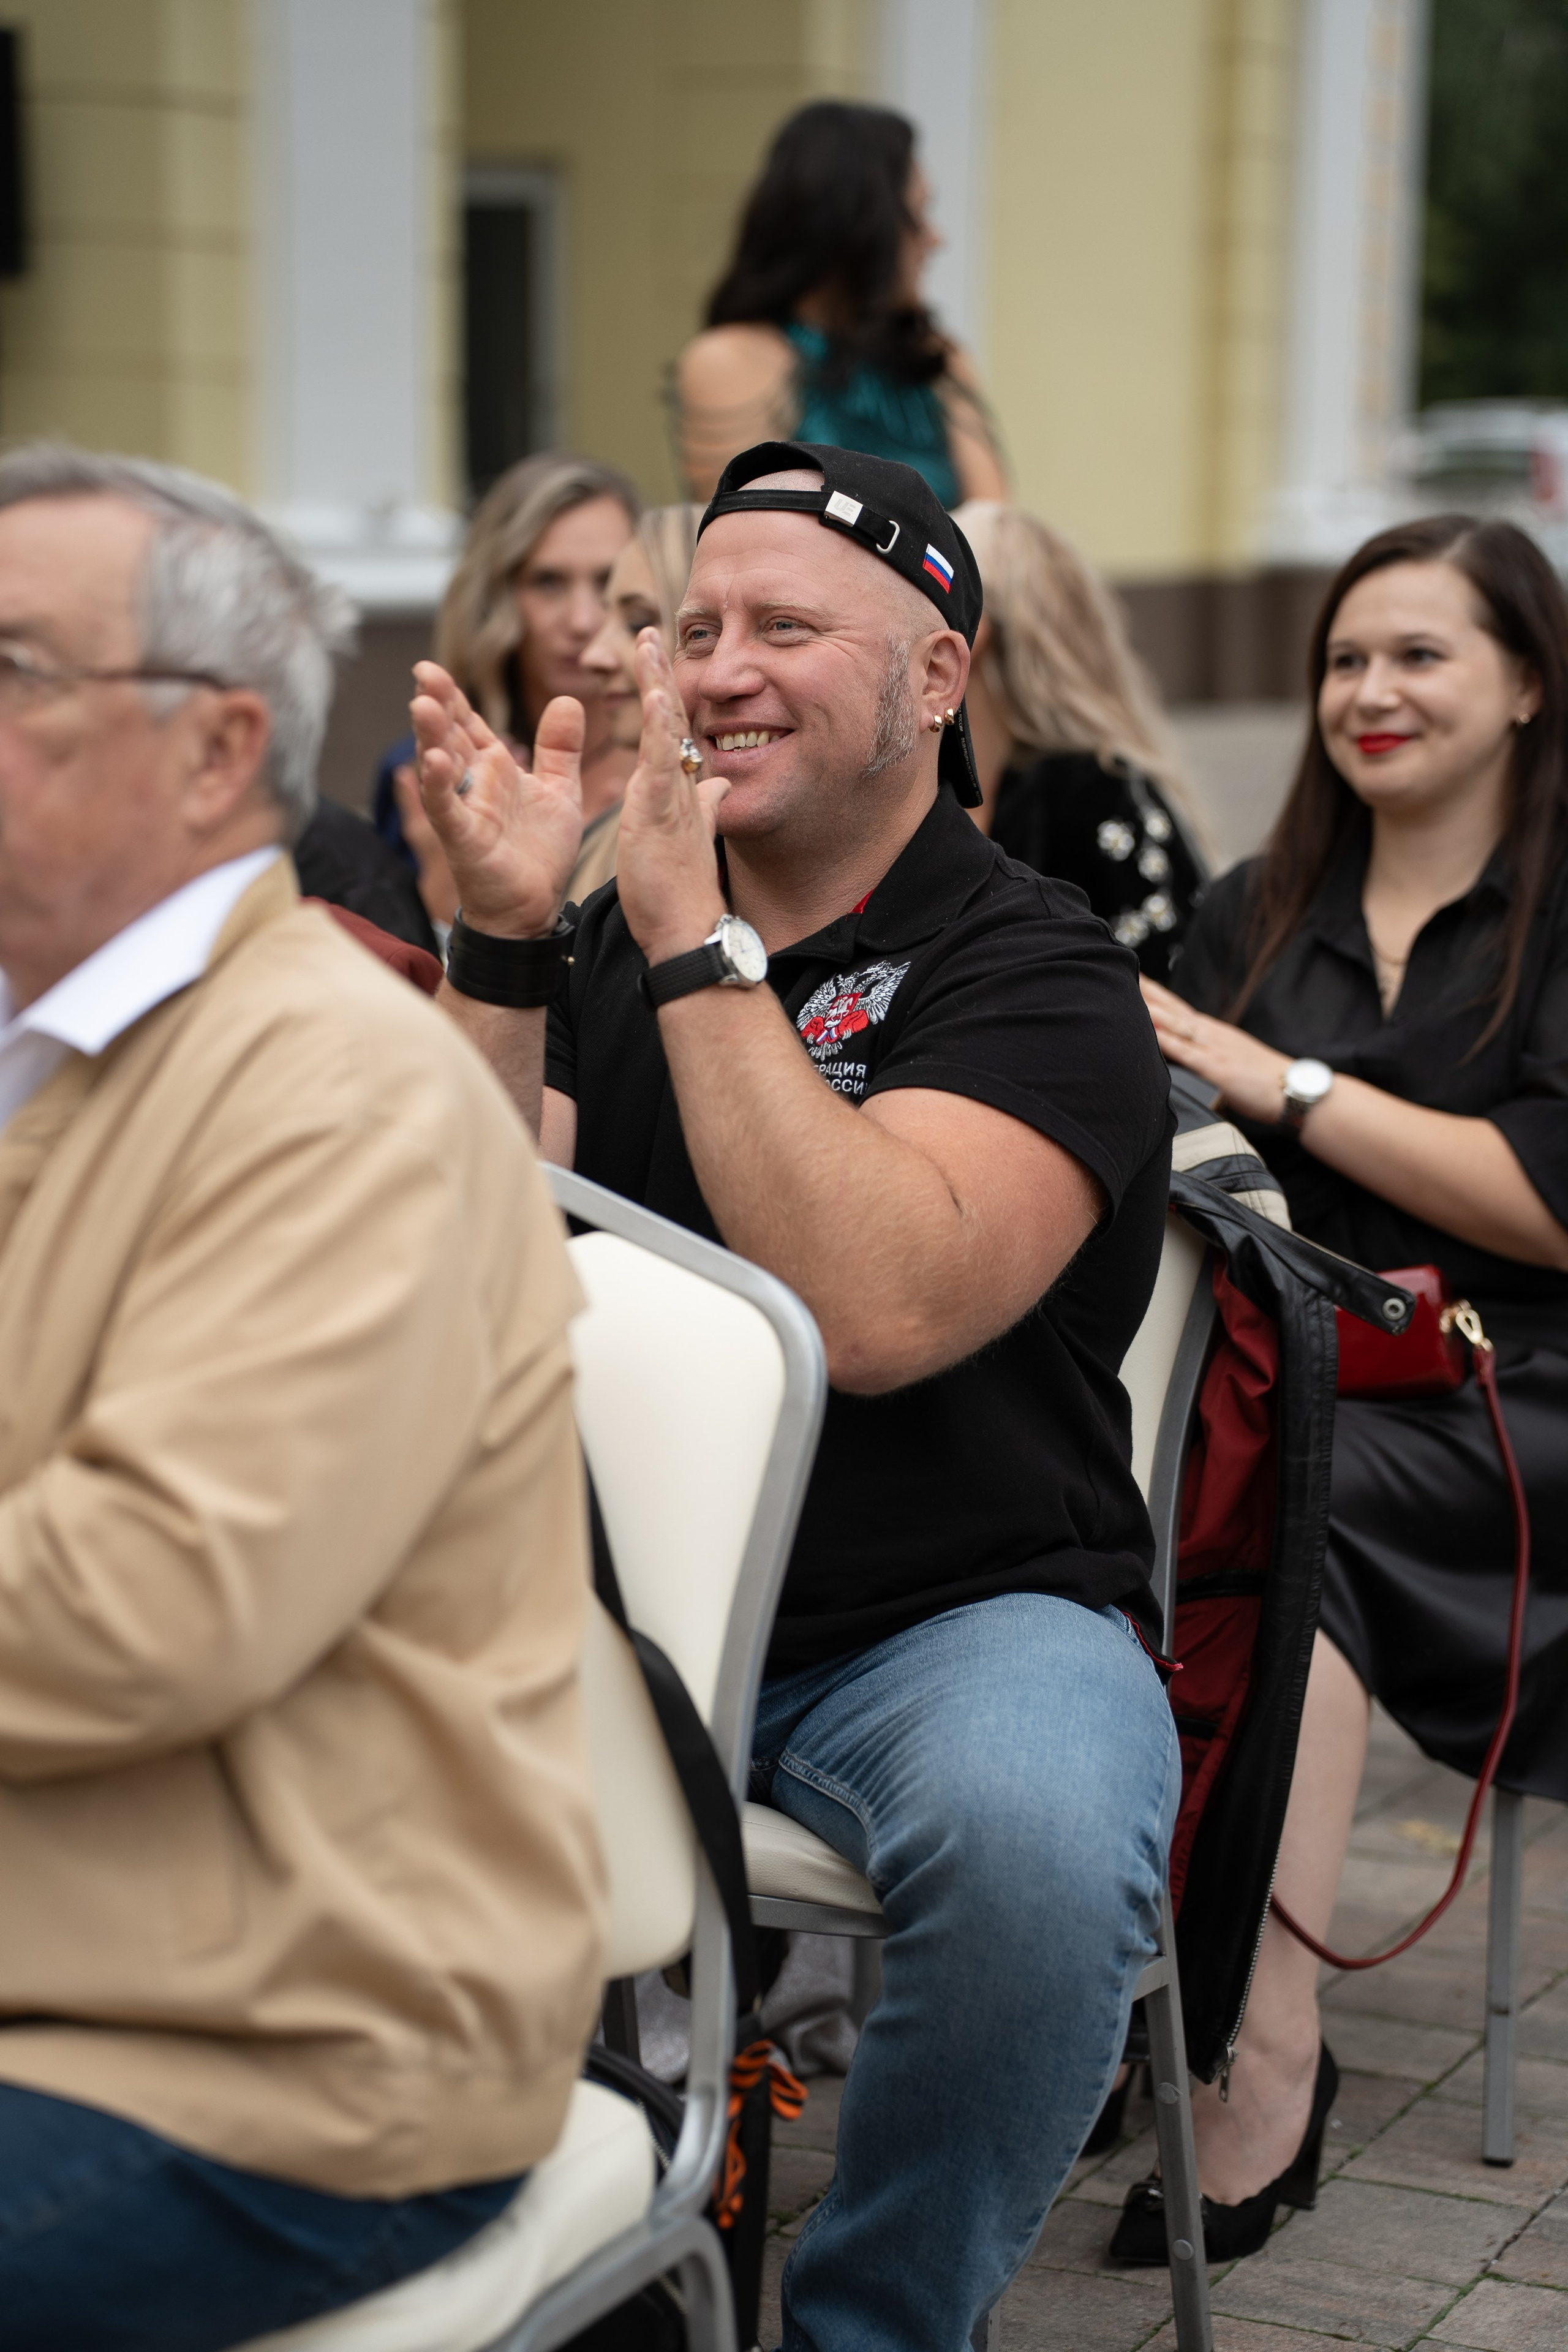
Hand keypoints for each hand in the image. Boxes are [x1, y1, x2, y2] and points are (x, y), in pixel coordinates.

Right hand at [409, 663, 583, 938]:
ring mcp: (464, 810)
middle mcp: (474, 784)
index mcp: (494, 768)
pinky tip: (434, 760)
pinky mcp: (463, 839)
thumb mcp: (559, 791)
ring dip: (431, 735)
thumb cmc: (538, 853)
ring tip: (423, 705)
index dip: (453, 697)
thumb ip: (559, 748)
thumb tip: (569, 700)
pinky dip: (439, 784)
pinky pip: (447, 808)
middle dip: (436, 704)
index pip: (469, 724)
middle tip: (424, 671)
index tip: (432, 666)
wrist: (534, 908)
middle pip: (450, 736)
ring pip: (441, 765)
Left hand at [615, 630, 732, 965]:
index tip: (654, 658)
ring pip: (665, 731)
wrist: (690, 930)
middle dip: (659, 674)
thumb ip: (707, 806)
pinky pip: (661, 761)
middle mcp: (682, 786)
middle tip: (647, 633)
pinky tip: (653, 697)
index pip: (672, 733)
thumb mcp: (692, 837)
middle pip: (670, 719)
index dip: (664, 694)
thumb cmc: (683, 893)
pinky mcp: (663, 811)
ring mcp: (674, 796)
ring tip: (645, 645)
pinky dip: (656, 728)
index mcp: (681, 791)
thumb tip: (718, 784)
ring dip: (656, 685)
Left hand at [1141, 977, 1292, 1125]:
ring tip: (1129, 993)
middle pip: (1173, 1008)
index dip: (1157, 995)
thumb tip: (1199, 1070)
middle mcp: (1212, 1034)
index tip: (1137, 980)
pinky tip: (1149, 1031)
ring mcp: (1213, 1047)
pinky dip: (1165, 1040)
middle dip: (1148, 992)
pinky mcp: (1216, 1066)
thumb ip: (1212, 1063)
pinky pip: (1185, 1051)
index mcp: (1215, 1033)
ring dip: (1152, 1008)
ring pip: (1176, 1023)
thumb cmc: (1267, 1081)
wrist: (1295, 1088)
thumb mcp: (1234, 1065)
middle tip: (1124, 972)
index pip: (1180, 1009)